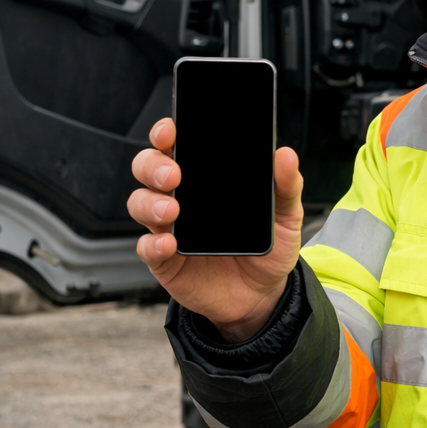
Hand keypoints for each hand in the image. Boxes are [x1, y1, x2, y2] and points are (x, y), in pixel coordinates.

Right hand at [127, 118, 303, 341]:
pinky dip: (153, 244)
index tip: (171, 132)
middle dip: (153, 165)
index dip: (166, 133)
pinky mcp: (165, 260)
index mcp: (206, 178)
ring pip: (140, 203)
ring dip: (150, 202)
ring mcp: (170, 227)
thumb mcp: (286, 217)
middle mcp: (181, 196)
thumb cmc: (267, 248)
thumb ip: (286, 186)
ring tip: (173, 210)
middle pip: (148, 168)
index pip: (177, 145)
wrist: (261, 295)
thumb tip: (285, 154)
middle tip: (174, 174)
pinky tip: (169, 244)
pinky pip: (146, 248)